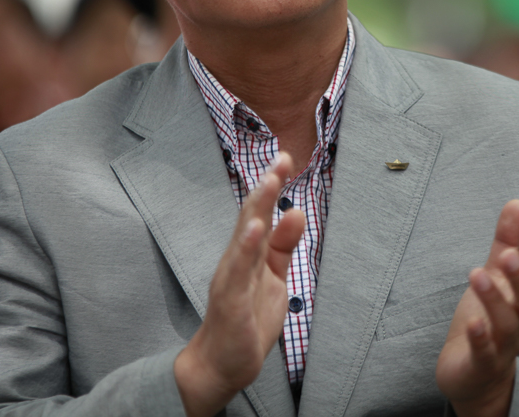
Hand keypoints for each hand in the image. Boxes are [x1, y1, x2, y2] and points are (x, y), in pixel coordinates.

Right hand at [174, 153, 305, 416]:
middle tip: (281, 158)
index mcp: (249, 251)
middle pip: (251, 215)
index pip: (261, 211)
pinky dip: (245, 248)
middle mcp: (237, 258)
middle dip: (266, 186)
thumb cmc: (246, 317)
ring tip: (269, 182)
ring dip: (256, 208)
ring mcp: (231, 277)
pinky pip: (237, 271)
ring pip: (244, 236)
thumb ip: (282, 245)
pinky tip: (255, 229)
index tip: (286, 156)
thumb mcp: (273, 276)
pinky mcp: (230, 301)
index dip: (272, 184)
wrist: (222, 364)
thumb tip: (296, 211)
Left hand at [435, 200, 518, 416]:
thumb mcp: (496, 276)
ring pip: (506, 325)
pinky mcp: (481, 364)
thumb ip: (507, 241)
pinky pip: (484, 353)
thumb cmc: (489, 318)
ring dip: (494, 300)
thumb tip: (517, 201)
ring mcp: (502, 345)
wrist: (474, 375)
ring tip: (477, 274)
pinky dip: (480, 338)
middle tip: (508, 254)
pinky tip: (472, 322)